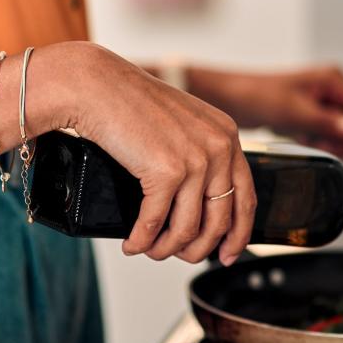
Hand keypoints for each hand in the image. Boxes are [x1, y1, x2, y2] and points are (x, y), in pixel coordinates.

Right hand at [44, 43, 256, 265]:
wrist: (97, 85)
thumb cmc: (129, 101)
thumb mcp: (181, 123)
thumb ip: (199, 153)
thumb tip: (198, 203)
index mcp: (226, 135)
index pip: (246, 197)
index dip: (238, 234)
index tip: (228, 254)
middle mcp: (218, 148)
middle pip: (220, 221)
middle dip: (198, 249)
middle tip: (180, 257)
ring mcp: (195, 160)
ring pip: (188, 228)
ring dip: (167, 249)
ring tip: (150, 250)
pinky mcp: (166, 172)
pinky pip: (156, 223)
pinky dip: (142, 240)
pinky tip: (133, 244)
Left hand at [187, 65, 342, 160]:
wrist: (233, 99)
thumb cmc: (259, 96)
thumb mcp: (296, 113)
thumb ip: (327, 122)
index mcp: (335, 79)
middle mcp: (333, 87)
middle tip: (321, 143)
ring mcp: (323, 100)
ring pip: (341, 130)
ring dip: (328, 141)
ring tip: (306, 137)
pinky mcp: (312, 112)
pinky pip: (325, 133)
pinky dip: (316, 139)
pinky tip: (300, 136)